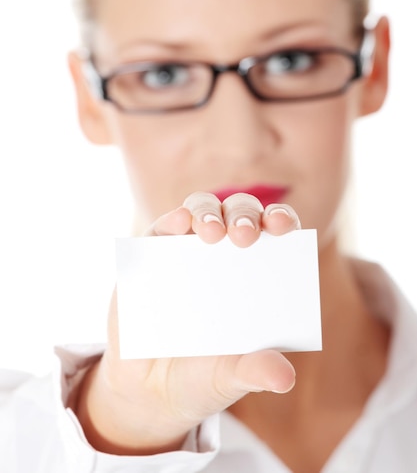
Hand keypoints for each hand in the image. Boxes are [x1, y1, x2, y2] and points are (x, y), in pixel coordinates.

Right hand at [74, 192, 299, 454]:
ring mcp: (187, 249)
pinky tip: (178, 223)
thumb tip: (284, 378)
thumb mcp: (231, 377)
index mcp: (256, 274)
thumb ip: (256, 372)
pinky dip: (171, 219)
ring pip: (202, 209)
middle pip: (240, 213)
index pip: (276, 233)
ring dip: (208, 212)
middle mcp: (225, 252)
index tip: (285, 226)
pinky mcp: (153, 254)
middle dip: (244, 216)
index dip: (282, 220)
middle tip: (245, 237)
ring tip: (210, 232)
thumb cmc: (203, 376)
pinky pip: (162, 227)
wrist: (148, 390)